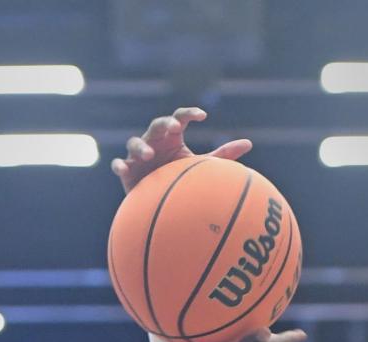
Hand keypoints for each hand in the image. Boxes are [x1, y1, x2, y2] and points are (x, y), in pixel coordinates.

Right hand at [112, 107, 250, 196]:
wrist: (160, 202)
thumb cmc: (181, 180)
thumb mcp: (202, 166)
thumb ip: (223, 155)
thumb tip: (248, 143)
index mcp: (172, 137)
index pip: (180, 117)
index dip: (189, 113)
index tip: (202, 116)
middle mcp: (154, 142)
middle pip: (157, 125)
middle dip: (164, 123)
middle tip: (173, 127)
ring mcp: (138, 156)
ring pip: (134, 142)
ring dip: (141, 145)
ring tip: (149, 155)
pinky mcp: (127, 172)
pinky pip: (119, 165)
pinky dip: (119, 165)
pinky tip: (123, 168)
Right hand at [163, 327, 306, 341]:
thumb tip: (267, 331)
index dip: (289, 341)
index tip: (303, 335)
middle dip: (274, 334)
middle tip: (282, 320)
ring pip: (243, 338)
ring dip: (250, 326)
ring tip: (257, 315)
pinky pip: (225, 335)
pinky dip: (228, 325)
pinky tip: (222, 311)